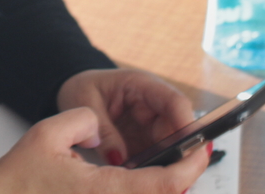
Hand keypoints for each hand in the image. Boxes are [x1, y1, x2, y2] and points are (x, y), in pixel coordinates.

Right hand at [0, 107, 208, 193]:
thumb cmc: (18, 180)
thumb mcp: (47, 134)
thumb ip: (84, 121)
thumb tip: (102, 127)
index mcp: (105, 190)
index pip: (167, 184)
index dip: (191, 167)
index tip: (200, 150)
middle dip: (184, 178)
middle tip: (192, 156)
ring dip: (166, 187)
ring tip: (172, 168)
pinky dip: (146, 192)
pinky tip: (145, 181)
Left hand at [55, 69, 195, 167]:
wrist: (75, 93)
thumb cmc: (81, 89)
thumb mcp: (84, 103)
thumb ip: (103, 129)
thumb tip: (118, 159)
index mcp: (141, 85)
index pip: (174, 102)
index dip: (186, 124)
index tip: (189, 147)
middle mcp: (153, 106)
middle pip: (177, 130)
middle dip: (175, 152)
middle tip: (166, 174)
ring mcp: (151, 125)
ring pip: (169, 147)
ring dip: (162, 163)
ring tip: (145, 179)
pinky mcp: (145, 142)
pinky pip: (155, 158)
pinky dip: (149, 169)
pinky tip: (137, 180)